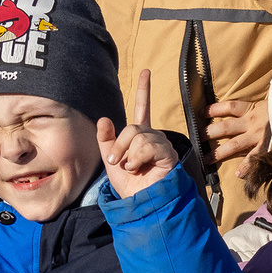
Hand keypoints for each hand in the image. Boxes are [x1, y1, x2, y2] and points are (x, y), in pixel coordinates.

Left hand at [97, 70, 179, 198]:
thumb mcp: (111, 159)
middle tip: (115, 162)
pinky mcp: (168, 154)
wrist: (140, 201)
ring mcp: (161, 145)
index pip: (143, 107)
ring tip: (130, 168)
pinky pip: (148, 146)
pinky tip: (138, 168)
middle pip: (132, 128)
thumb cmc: (128, 183)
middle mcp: (152, 136)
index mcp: (139, 135)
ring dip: (128, 155)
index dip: (144, 89)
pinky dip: (138, 158)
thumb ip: (106, 139)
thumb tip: (104, 119)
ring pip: (139, 136)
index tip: (146, 71)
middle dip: (119, 146)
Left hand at [205, 98, 264, 174]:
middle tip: (197, 139)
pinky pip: (253, 157)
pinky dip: (246, 166)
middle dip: (209, 133)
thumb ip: (262, 107)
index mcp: (252, 109)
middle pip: (225, 127)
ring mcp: (258, 135)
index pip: (229, 107)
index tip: (201, 112)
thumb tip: (259, 106)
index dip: (214, 109)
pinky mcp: (267, 145)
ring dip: (218, 152)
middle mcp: (251, 122)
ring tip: (206, 159)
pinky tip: (238, 174)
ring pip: (233, 143)